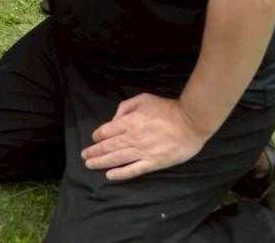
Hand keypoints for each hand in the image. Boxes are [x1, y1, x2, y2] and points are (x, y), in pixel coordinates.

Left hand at [81, 93, 208, 181]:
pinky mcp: (153, 163)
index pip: (106, 131)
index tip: (93, 139)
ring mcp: (142, 152)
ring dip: (101, 162)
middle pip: (108, 146)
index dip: (97, 136)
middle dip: (94, 152)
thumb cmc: (167, 109)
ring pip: (117, 159)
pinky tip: (110, 176)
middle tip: (84, 156)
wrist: (191, 122)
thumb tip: (115, 118)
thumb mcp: (143, 99)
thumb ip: (126, 107)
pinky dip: (121, 174)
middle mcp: (132, 138)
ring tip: (90, 165)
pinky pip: (133, 170)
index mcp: (129, 122)